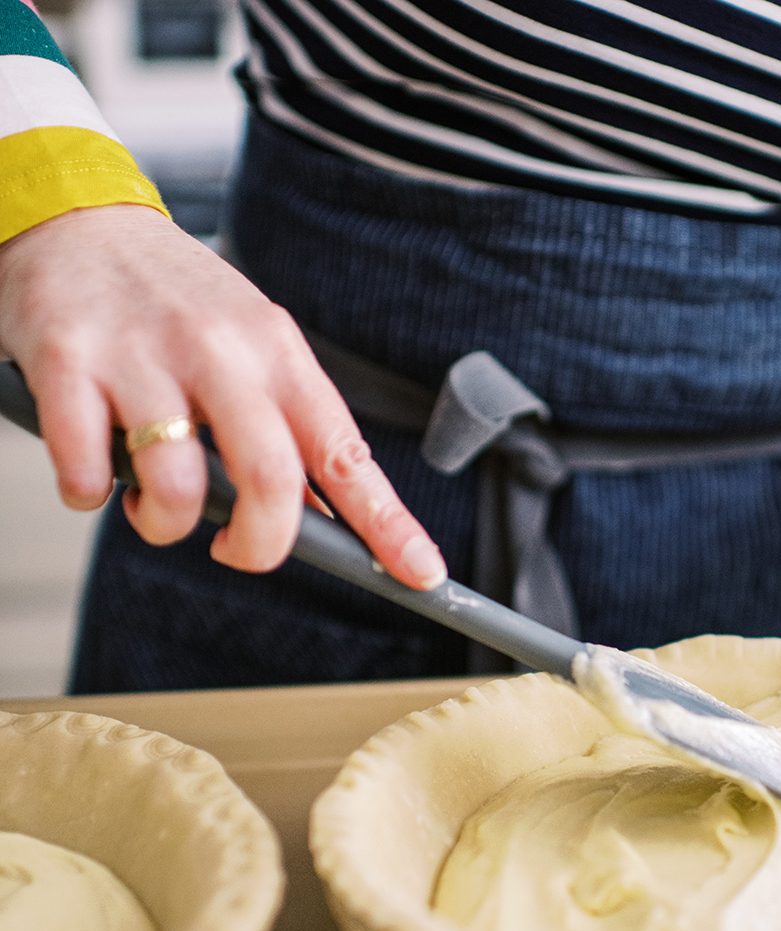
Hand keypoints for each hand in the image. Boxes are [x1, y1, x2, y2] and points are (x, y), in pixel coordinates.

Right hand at [0, 205, 446, 586]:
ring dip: (164, 525)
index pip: (347, 455)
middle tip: (236, 549)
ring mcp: (144, 356)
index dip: (389, 524)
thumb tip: (323, 518)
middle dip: (259, 545)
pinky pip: (87, 470)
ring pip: (176, 489)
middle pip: (271, 482)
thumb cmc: (177, 302)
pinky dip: (91, 494)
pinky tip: (95, 474)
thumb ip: (287, 427)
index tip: (423, 574)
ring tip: (154, 508)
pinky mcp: (69, 362)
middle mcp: (222, 352)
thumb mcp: (253, 347)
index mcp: (279, 354)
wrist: (78, 218)